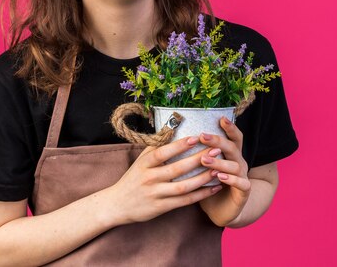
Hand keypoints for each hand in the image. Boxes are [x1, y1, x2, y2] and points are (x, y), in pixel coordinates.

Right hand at [106, 136, 224, 224]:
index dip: (179, 145)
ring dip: (202, 178)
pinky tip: (213, 188)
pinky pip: (184, 201)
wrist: (117, 204)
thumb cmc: (132, 179)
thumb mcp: (140, 161)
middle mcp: (149, 178)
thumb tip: (171, 129)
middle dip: (198, 159)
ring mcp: (156, 194)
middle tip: (215, 150)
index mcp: (144, 164)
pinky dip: (200, 195)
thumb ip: (155, 147)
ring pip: (183, 186)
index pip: (163, 152)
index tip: (196, 137)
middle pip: (177, 168)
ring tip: (218, 169)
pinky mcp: (161, 207)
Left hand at [198, 117, 250, 226]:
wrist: (222, 210)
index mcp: (230, 154)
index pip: (233, 137)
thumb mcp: (202, 166)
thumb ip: (195, 151)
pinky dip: (231, 179)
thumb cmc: (208, 185)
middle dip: (218, 141)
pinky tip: (219, 177)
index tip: (220, 118)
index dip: (229, 127)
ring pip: (236, 165)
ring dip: (220, 161)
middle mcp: (238, 162)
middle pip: (232, 147)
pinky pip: (242, 184)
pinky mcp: (244, 192)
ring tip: (204, 159)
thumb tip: (175, 134)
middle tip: (202, 137)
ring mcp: (243, 176)